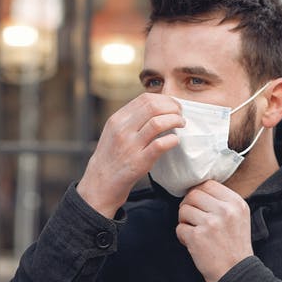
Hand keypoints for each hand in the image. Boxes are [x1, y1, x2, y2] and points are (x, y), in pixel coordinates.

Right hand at [78, 93, 183, 217]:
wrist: (100, 182)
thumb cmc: (111, 156)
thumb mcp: (114, 131)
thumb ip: (131, 118)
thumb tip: (157, 106)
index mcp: (117, 119)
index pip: (145, 99)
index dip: (164, 100)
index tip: (173, 106)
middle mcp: (122, 129)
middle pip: (153, 107)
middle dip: (172, 108)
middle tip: (180, 114)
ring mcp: (130, 146)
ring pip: (158, 123)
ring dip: (175, 120)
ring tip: (181, 124)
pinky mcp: (139, 162)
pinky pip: (160, 145)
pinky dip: (172, 140)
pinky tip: (175, 140)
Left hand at [176, 181, 253, 281]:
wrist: (235, 273)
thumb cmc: (234, 246)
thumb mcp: (239, 218)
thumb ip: (222, 202)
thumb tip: (196, 190)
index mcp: (236, 203)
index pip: (208, 184)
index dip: (198, 193)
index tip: (198, 205)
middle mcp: (225, 211)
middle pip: (193, 194)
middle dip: (188, 206)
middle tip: (192, 219)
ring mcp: (211, 223)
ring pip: (184, 209)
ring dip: (184, 221)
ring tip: (194, 232)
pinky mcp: (198, 237)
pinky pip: (179, 228)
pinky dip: (182, 236)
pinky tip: (192, 243)